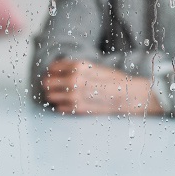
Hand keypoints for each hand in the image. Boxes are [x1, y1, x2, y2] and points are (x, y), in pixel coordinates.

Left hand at [42, 59, 161, 114]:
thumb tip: (54, 70)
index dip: (52, 71)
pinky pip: (58, 108)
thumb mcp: (93, 66)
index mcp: (78, 66)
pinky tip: (70, 102)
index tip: (54, 74)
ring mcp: (74, 96)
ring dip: (53, 95)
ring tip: (61, 94)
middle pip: (47, 83)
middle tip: (54, 85)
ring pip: (49, 96)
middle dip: (49, 83)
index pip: (52, 68)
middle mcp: (74, 80)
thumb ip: (73, 68)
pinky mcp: (77, 109)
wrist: (127, 95)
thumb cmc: (111, 79)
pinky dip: (61, 105)